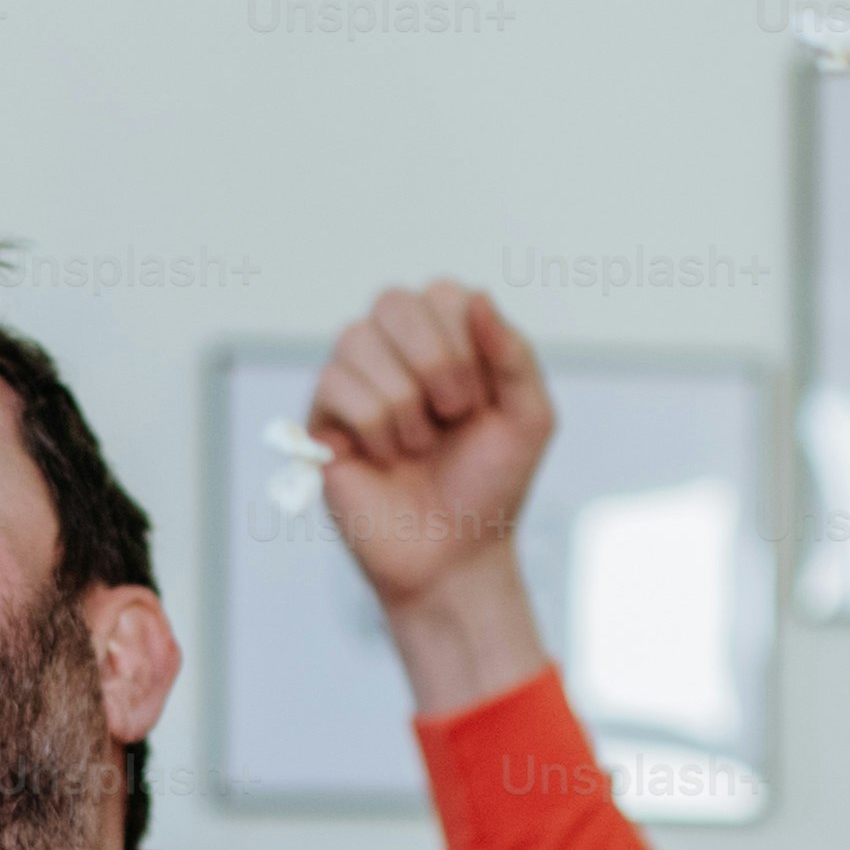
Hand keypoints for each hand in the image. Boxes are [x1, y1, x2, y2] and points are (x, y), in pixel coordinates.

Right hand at [305, 279, 555, 713]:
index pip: (443, 294)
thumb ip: (513, 353)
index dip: (467, 346)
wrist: (454, 555)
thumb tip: (476, 297)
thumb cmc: (490, 486)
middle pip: (394, 302)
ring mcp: (353, 380)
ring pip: (358, 340)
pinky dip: (376, 429)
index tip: (482, 402)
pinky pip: (335, 385)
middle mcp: (393, 349)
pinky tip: (388, 459)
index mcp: (443, 336)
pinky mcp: (320, 419)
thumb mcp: (528, 417)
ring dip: (404, 403)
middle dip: (435, 362)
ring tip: (420, 445)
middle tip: (455, 416)